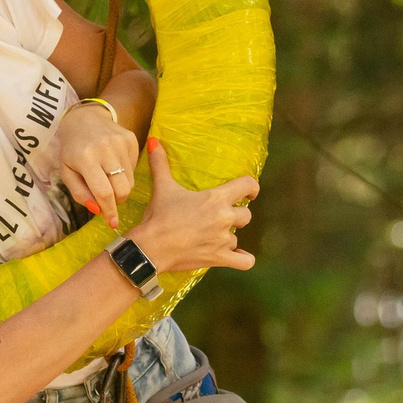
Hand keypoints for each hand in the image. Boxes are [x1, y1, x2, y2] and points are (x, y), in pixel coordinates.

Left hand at [55, 99, 139, 225]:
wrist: (85, 118)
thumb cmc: (72, 149)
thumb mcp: (67, 172)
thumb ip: (80, 193)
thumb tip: (98, 209)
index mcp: (86, 159)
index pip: (103, 192)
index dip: (109, 210)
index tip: (113, 223)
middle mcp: (105, 149)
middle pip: (122, 189)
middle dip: (117, 200)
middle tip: (109, 199)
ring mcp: (121, 142)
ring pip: (130, 180)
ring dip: (121, 187)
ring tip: (109, 178)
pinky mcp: (131, 139)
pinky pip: (135, 167)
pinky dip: (126, 173)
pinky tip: (114, 164)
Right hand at [126, 139, 257, 273]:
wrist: (151, 247)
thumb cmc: (159, 216)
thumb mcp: (162, 187)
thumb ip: (160, 163)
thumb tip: (153, 141)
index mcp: (216, 198)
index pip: (248, 185)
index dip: (252, 188)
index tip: (250, 192)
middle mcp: (224, 218)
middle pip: (246, 215)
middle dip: (236, 216)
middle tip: (221, 217)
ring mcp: (223, 240)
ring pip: (238, 237)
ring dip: (229, 237)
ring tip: (214, 237)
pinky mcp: (219, 258)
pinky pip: (244, 262)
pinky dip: (244, 259)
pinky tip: (239, 256)